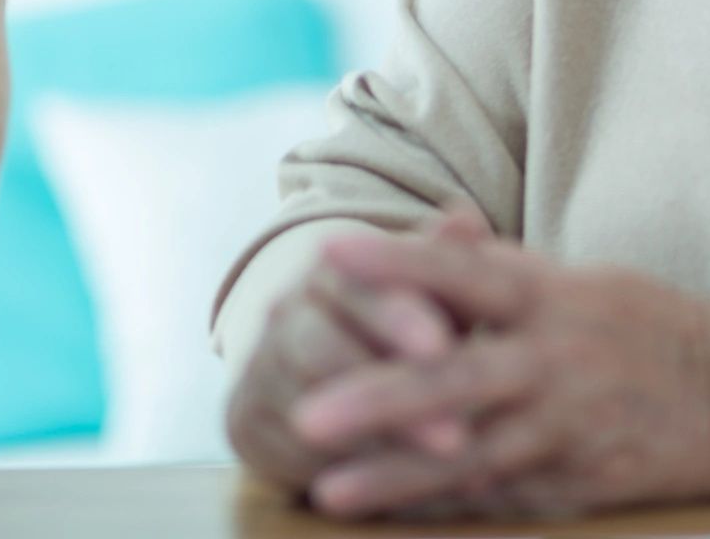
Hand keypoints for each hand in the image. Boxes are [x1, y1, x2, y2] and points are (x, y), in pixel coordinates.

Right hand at [226, 251, 472, 497]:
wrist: (318, 372)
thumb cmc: (400, 329)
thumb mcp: (431, 297)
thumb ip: (447, 264)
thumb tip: (465, 216)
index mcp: (332, 272)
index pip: (356, 284)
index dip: (397, 316)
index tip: (443, 347)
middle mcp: (285, 314)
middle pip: (320, 346)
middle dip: (387, 392)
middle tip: (453, 435)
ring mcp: (259, 368)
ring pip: (305, 405)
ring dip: (371, 440)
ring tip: (428, 470)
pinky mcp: (244, 424)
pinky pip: (287, 451)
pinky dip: (340, 473)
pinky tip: (391, 492)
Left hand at [290, 230, 709, 521]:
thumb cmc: (647, 328)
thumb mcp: (581, 280)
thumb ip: (499, 265)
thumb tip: (435, 230)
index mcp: (552, 296)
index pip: (465, 272)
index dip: (399, 262)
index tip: (330, 253)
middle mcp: (557, 360)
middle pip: (456, 378)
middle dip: (377, 399)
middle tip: (305, 413)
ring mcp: (570, 430)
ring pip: (472, 457)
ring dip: (397, 478)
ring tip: (328, 491)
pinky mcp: (585, 486)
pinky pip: (504, 502)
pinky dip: (448, 512)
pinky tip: (394, 522)